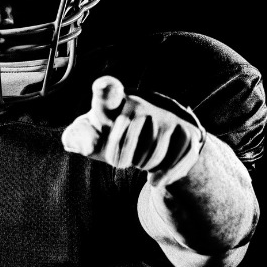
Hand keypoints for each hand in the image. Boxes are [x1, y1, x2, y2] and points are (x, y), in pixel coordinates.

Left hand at [61, 76, 204, 186]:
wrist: (153, 141)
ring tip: (140, 162)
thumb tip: (86, 143)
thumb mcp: (93, 137)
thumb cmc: (113, 138)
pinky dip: (166, 175)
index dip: (106, 91)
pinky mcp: (186, 130)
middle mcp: (141, 104)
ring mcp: (166, 116)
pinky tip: (155, 180)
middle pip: (128, 146)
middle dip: (122, 160)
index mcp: (113, 103)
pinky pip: (177, 160)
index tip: (105, 87)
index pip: (107, 93)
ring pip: (154, 155)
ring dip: (144, 166)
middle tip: (121, 160)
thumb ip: (79, 138)